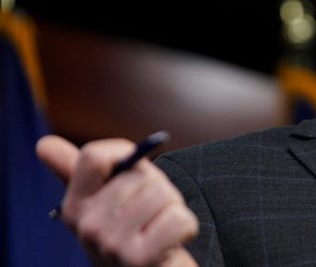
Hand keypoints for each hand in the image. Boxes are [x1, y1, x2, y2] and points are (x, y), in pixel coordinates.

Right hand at [36, 135, 198, 266]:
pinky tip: (171, 240)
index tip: (134, 169)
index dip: (123, 153)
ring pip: (164, 195)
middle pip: (141, 176)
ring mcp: (111, 245)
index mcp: (74, 206)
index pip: (94, 157)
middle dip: (158, 188)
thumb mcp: (107, 198)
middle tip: (150, 213)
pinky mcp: (139, 259)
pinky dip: (186, 227)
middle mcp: (87, 226)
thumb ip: (80, 170)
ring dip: (174, 207)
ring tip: (159, 226)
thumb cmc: (134, 226)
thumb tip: (44, 145)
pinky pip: (179, 219)